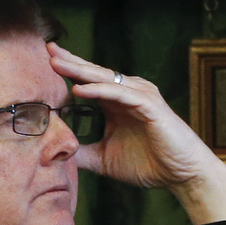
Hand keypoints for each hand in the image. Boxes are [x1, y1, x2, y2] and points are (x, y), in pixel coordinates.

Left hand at [47, 42, 225, 224]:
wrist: (182, 175)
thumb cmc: (150, 164)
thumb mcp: (105, 159)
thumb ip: (83, 152)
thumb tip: (55, 153)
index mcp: (117, 103)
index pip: (88, 81)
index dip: (68, 70)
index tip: (43, 62)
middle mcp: (128, 94)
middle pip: (94, 73)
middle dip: (70, 61)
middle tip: (46, 50)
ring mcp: (140, 97)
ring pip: (106, 79)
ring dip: (80, 70)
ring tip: (57, 63)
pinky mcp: (151, 106)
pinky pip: (121, 94)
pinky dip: (100, 90)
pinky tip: (80, 88)